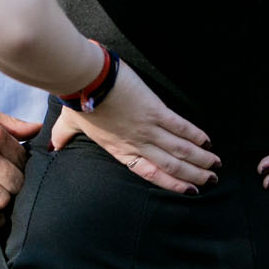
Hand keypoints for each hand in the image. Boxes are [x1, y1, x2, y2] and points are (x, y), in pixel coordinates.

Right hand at [0, 94, 41, 226]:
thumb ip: (11, 123)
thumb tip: (38, 129)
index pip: (24, 160)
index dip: (24, 167)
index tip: (16, 171)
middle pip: (16, 183)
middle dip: (17, 187)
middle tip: (10, 188)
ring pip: (1, 200)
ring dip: (5, 204)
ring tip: (2, 202)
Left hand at [50, 61, 219, 194]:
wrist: (83, 79)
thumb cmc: (76, 100)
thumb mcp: (69, 124)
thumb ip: (64, 137)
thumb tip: (52, 147)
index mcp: (119, 149)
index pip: (149, 172)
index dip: (171, 182)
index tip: (188, 189)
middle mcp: (136, 143)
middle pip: (170, 164)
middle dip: (193, 174)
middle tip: (211, 180)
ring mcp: (147, 128)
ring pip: (179, 149)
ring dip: (199, 158)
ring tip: (215, 164)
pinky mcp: (154, 110)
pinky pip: (180, 127)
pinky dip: (195, 135)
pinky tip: (208, 141)